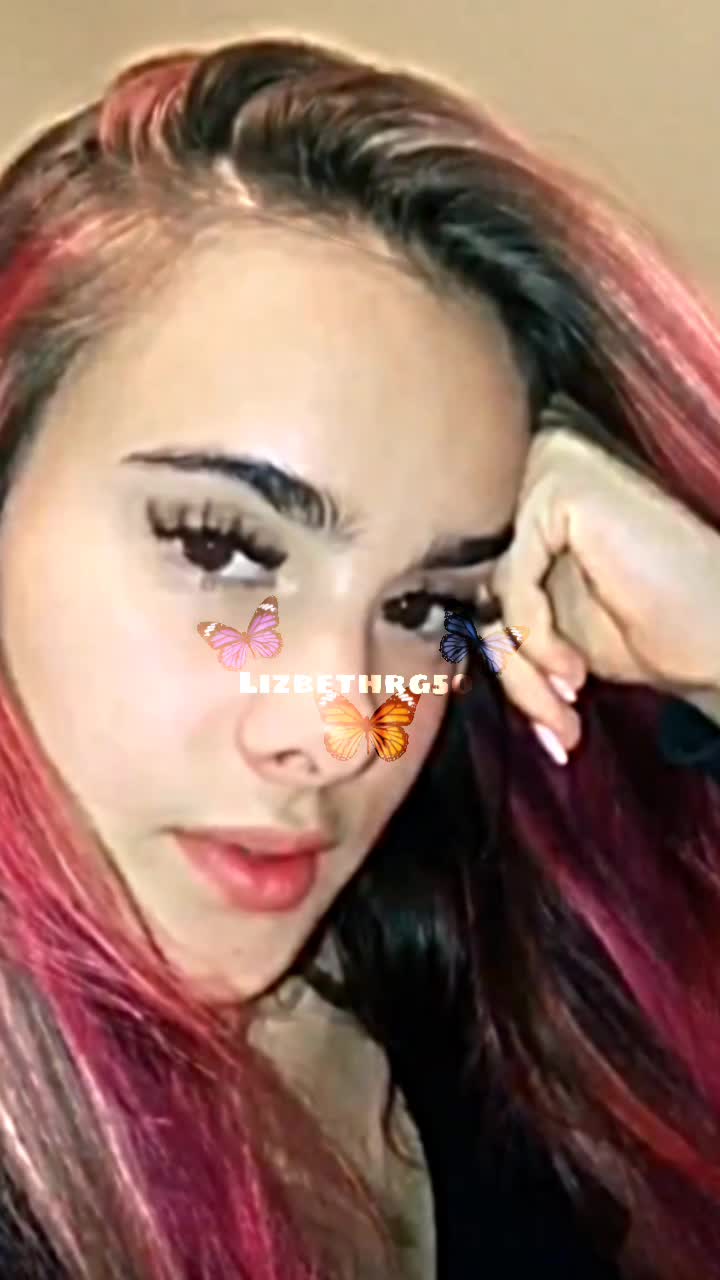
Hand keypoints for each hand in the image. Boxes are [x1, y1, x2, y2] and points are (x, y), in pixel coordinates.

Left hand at [489, 411, 719, 762]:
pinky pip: (512, 580)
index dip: (505, 659)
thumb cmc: (656, 629)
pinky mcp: (561, 486)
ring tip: (569, 708)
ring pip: (493, 591)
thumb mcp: (556, 636)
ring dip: (526, 669)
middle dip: (514, 672)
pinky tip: (576, 671)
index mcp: (532, 507)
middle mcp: (535, 473)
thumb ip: (501, 622)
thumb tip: (419, 661)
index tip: (545, 719)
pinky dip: (535, 637)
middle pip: (483, 586)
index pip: (481, 583)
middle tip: (556, 727)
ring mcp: (548, 471)